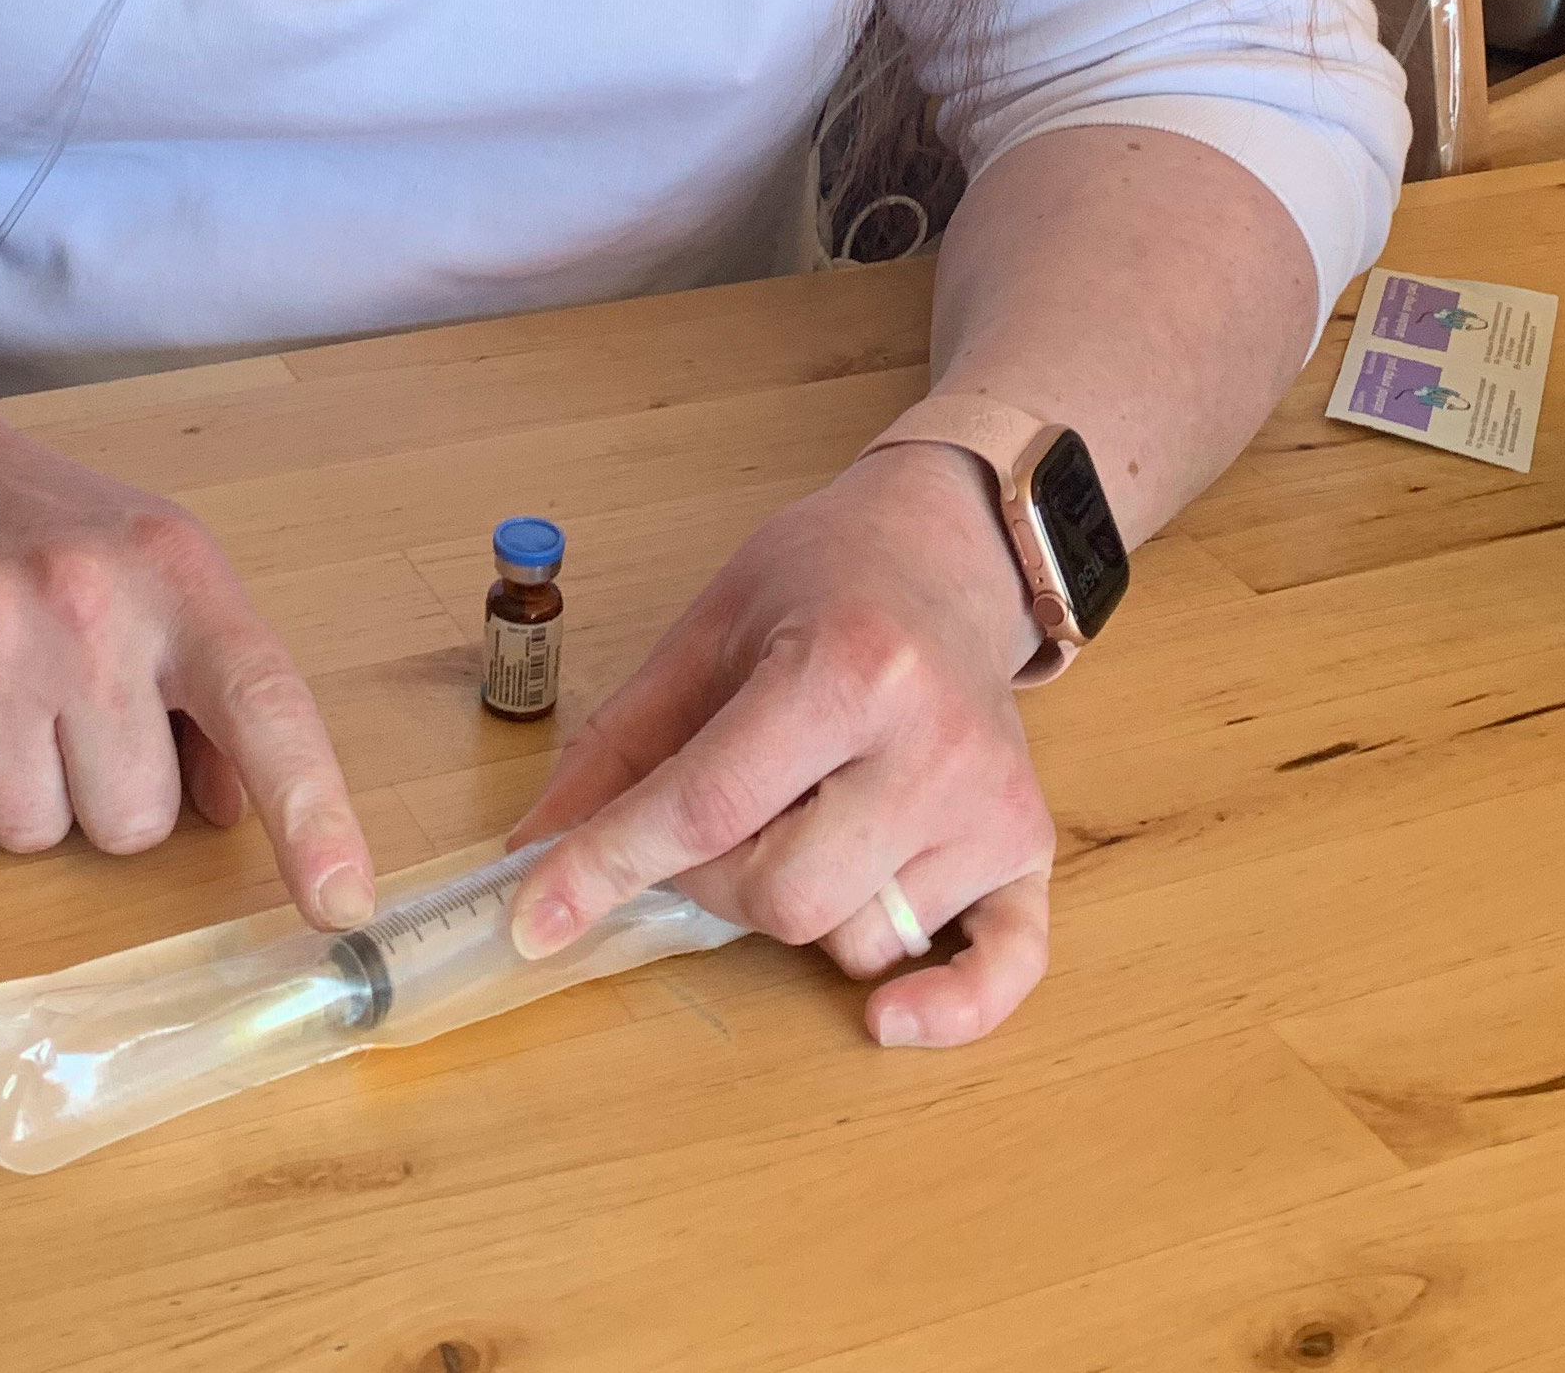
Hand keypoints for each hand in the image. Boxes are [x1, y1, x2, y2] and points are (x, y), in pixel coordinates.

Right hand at [0, 412, 376, 927]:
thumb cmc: (67, 542)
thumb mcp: (172, 581)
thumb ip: (222, 694)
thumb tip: (237, 808)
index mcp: (180, 578)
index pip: (263, 704)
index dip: (310, 810)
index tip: (342, 902)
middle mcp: (89, 600)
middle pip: (133, 821)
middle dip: (109, 790)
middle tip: (74, 704)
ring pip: (34, 834)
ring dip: (26, 792)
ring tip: (8, 697)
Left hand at [503, 445, 1057, 1044]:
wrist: (946, 548)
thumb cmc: (820, 580)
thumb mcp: (707, 630)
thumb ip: (623, 744)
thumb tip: (533, 849)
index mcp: (844, 670)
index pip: (709, 805)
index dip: (609, 865)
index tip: (535, 918)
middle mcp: (929, 743)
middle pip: (784, 895)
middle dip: (712, 882)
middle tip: (710, 820)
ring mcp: (991, 802)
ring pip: (858, 940)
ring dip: (804, 910)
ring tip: (808, 818)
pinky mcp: (1030, 843)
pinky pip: (1003, 967)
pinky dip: (946, 1010)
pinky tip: (889, 1016)